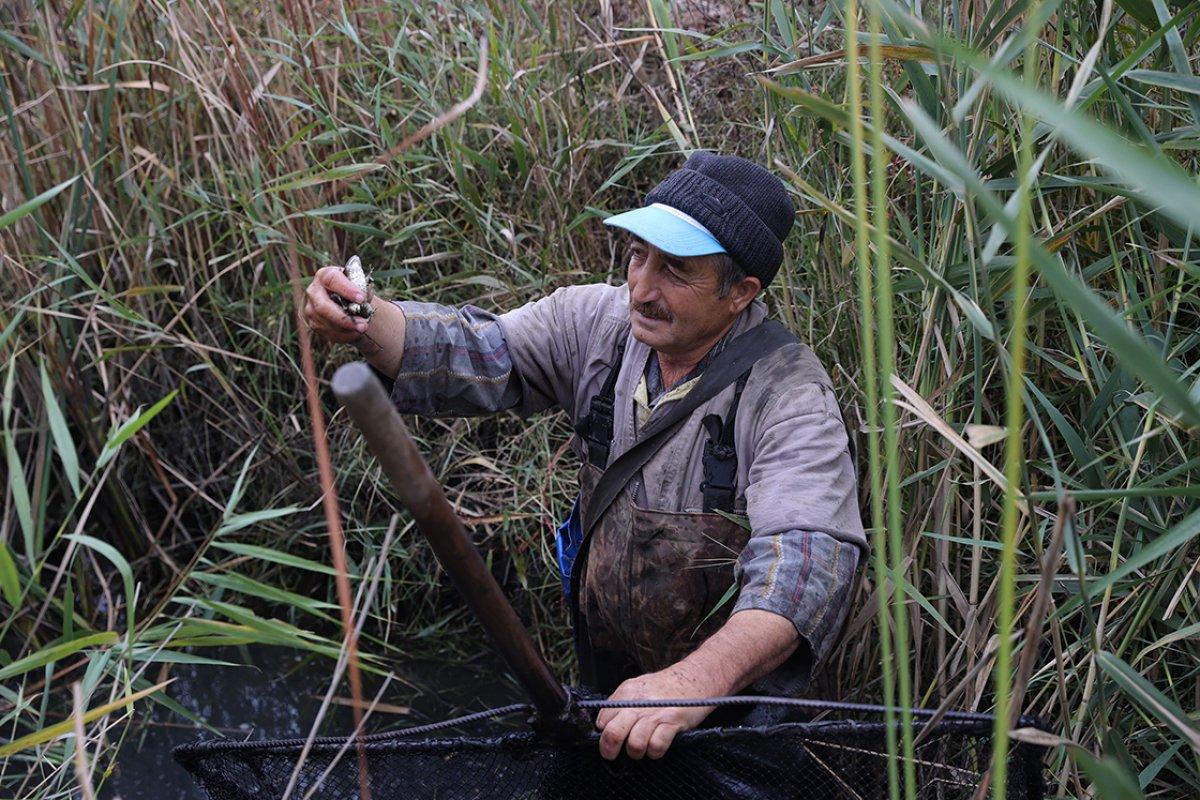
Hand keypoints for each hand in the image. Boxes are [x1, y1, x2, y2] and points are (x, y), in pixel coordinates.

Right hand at [303, 265, 371, 342]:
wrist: (349, 303)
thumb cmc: (354, 290)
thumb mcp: (359, 285)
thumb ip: (361, 289)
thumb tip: (364, 301)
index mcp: (324, 275)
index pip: (331, 279)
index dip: (346, 289)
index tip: (361, 299)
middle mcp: (314, 291)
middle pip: (323, 307)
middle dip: (344, 318)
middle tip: (363, 325)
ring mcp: (311, 308)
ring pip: (326, 323)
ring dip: (347, 328)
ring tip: (363, 327)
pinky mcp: (314, 323)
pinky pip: (329, 332)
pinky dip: (345, 334)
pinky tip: (355, 332)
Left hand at [595, 665, 721, 760]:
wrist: (696, 677)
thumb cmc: (665, 687)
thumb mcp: (638, 686)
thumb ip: (620, 702)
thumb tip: (603, 723)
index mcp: (627, 693)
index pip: (602, 719)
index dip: (603, 733)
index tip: (609, 738)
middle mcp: (638, 703)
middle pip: (613, 733)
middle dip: (609, 750)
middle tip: (613, 754)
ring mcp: (656, 713)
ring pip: (634, 744)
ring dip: (636, 752)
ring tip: (641, 748)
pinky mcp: (673, 722)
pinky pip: (656, 746)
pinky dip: (655, 752)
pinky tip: (657, 746)